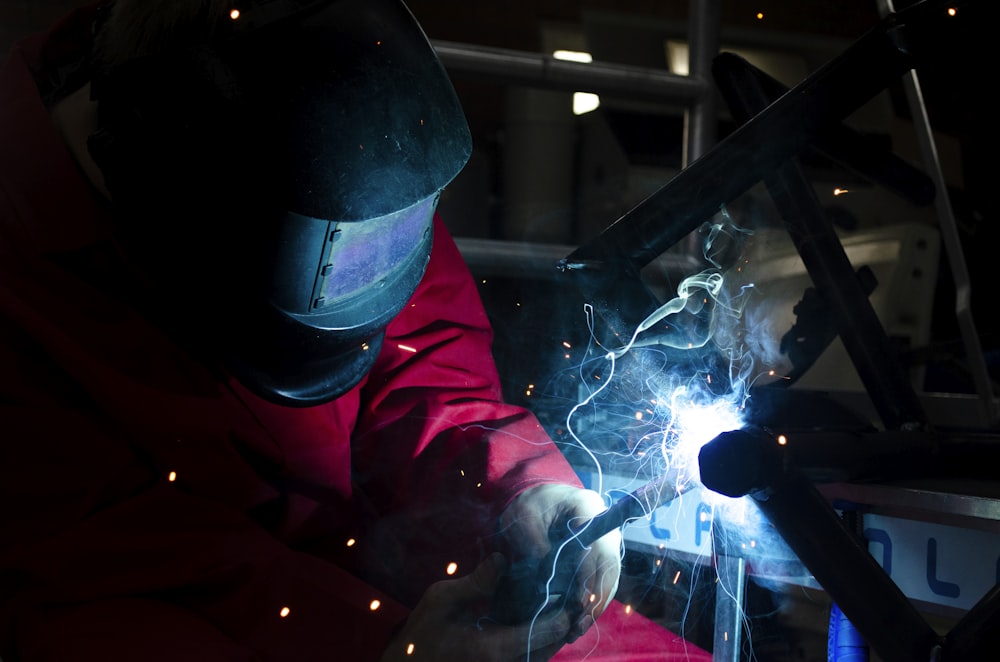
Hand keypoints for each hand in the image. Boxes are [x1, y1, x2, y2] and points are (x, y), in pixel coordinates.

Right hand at [380, 553, 571, 661]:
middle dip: (562, 620)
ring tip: (553, 603)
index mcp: (494, 649)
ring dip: (551, 632)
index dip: (562, 610)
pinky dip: (537, 641)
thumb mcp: (441, 601)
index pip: (547, 631)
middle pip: (551, 645)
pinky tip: (533, 620)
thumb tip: (503, 559)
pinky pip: (529, 659)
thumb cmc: (421, 636)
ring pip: (543, 655)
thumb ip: (476, 582)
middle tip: (565, 592)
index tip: (564, 587)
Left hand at [494, 484, 621, 640]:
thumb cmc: (528, 505)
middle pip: (609, 566)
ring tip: (578, 629)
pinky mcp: (599, 554)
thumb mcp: (525, 519)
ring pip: (608, 577)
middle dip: (595, 599)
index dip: (590, 577)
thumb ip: (537, 546)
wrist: (534, 498)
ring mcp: (604, 539)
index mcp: (588, 507)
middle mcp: (604, 524)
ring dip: (595, 605)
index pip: (598, 547)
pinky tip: (580, 619)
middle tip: (579, 625)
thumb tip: (550, 582)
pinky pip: (601, 580)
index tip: (578, 602)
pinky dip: (592, 600)